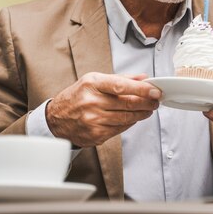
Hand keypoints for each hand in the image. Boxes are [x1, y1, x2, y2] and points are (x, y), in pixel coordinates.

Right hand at [46, 72, 160, 146]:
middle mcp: (91, 102)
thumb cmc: (78, 96)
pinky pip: (120, 129)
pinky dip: (130, 123)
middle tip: (156, 100)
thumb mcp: (95, 80)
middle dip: (147, 102)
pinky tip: (134, 118)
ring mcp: (93, 120)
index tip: (155, 91)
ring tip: (149, 109)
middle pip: (127, 104)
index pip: (122, 86)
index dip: (142, 89)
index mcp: (92, 84)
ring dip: (142, 114)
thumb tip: (143, 78)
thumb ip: (120, 79)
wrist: (56, 118)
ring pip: (127, 118)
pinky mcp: (95, 135)